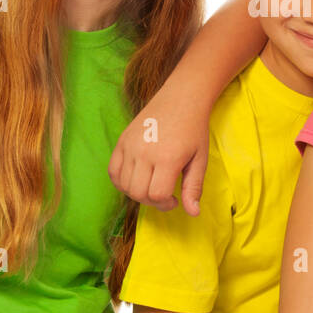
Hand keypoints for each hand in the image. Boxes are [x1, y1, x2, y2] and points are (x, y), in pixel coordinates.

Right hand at [109, 85, 209, 214]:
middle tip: (163, 195)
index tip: (173, 200)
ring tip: (151, 185)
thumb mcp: (200, 159)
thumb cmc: (194, 130)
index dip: (165, 205)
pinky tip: (136, 178)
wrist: (180, 99)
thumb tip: (193, 213)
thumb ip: (194, 187)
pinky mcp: (122, 141)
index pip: (156, 195)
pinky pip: (112, 171)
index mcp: (167, 158)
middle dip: (151, 201)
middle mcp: (145, 152)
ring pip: (124, 185)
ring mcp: (130, 146)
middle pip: (138, 193)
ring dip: (136, 192)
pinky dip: (121, 181)